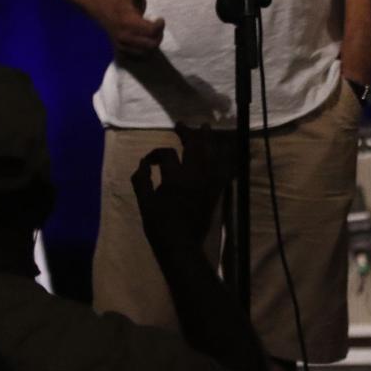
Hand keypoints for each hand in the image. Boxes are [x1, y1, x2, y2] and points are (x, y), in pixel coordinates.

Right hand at [108, 0, 165, 58]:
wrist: (107, 14)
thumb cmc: (125, 5)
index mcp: (128, 22)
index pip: (152, 31)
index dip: (160, 26)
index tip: (160, 19)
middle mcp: (125, 36)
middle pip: (151, 44)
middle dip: (158, 37)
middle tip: (158, 29)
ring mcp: (122, 46)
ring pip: (146, 53)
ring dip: (153, 44)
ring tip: (153, 35)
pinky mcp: (122, 52)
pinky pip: (139, 58)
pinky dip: (145, 52)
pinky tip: (147, 42)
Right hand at [131, 132, 228, 254]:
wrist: (181, 245)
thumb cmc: (159, 225)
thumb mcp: (144, 203)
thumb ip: (141, 180)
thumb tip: (142, 163)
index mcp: (174, 178)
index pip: (166, 154)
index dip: (155, 154)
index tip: (149, 161)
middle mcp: (194, 176)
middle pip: (194, 146)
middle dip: (188, 133)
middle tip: (182, 125)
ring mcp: (208, 183)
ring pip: (212, 154)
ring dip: (209, 139)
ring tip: (207, 128)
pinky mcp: (215, 192)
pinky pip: (224, 171)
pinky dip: (227, 160)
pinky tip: (228, 151)